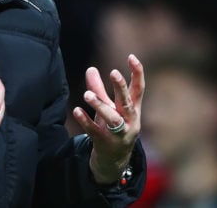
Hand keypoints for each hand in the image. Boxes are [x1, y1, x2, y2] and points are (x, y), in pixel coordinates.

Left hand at [72, 54, 144, 183]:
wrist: (114, 161)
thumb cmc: (113, 128)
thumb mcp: (108, 108)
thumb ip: (99, 89)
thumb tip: (90, 69)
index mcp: (133, 110)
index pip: (139, 89)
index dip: (137, 73)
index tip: (131, 57)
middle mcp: (130, 121)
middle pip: (127, 103)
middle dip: (121, 88)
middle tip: (114, 72)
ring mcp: (119, 134)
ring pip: (112, 119)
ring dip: (100, 105)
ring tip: (87, 94)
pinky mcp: (105, 144)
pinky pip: (95, 132)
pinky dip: (86, 121)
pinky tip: (77, 111)